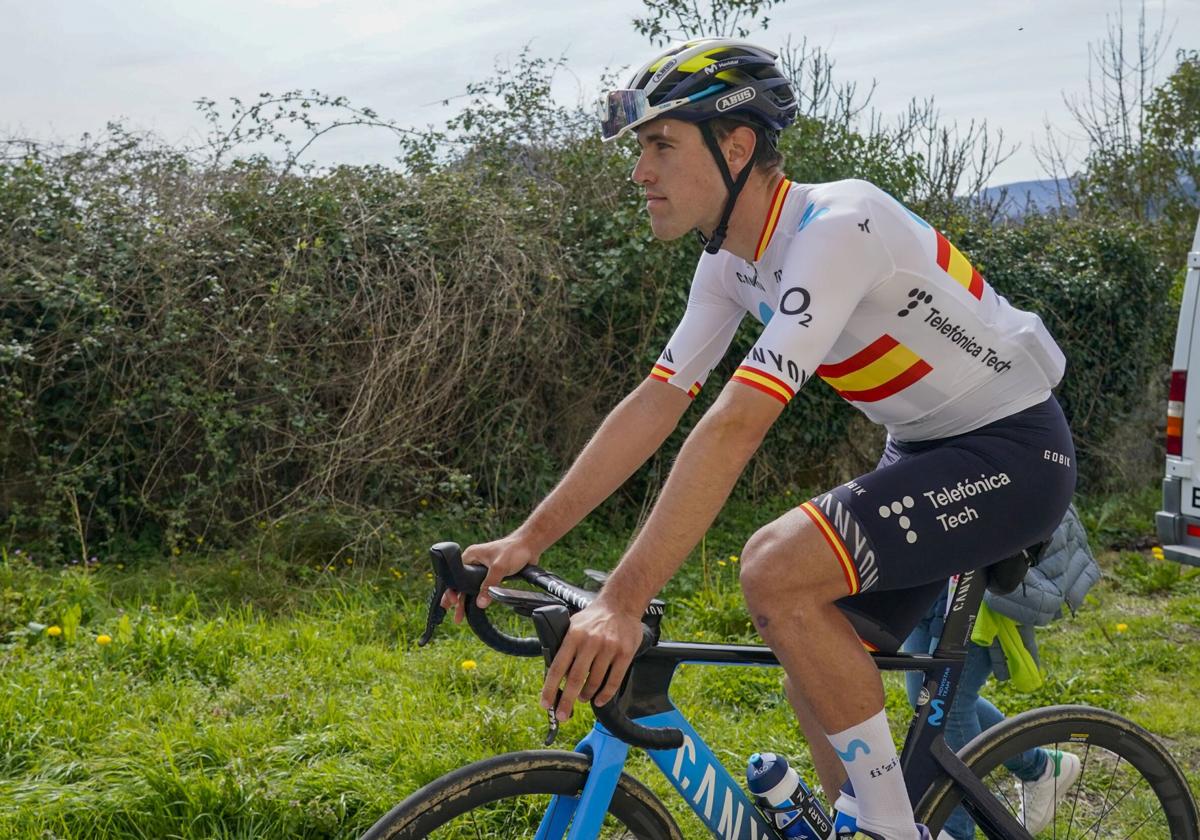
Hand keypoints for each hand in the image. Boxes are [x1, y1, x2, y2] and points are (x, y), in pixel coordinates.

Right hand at [439, 534, 540, 622]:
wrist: (529, 546)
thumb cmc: (514, 550)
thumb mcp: (499, 567)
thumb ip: (489, 585)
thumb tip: (480, 603)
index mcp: (471, 556)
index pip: (455, 576)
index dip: (452, 590)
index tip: (452, 602)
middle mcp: (474, 562)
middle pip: (461, 584)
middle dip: (457, 600)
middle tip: (456, 616)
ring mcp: (483, 569)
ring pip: (471, 588)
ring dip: (467, 601)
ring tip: (461, 616)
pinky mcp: (492, 574)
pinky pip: (481, 588)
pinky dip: (477, 597)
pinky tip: (475, 607)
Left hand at [540, 598, 643, 720]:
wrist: (621, 604)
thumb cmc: (595, 617)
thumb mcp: (574, 624)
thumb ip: (565, 645)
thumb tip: (554, 672)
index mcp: (574, 635)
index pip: (558, 666)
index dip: (550, 688)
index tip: (546, 703)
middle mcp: (590, 642)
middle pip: (575, 679)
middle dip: (566, 701)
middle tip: (562, 714)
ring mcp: (608, 648)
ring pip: (594, 682)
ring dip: (586, 695)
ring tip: (582, 698)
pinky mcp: (624, 654)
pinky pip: (613, 681)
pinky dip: (605, 694)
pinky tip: (599, 700)